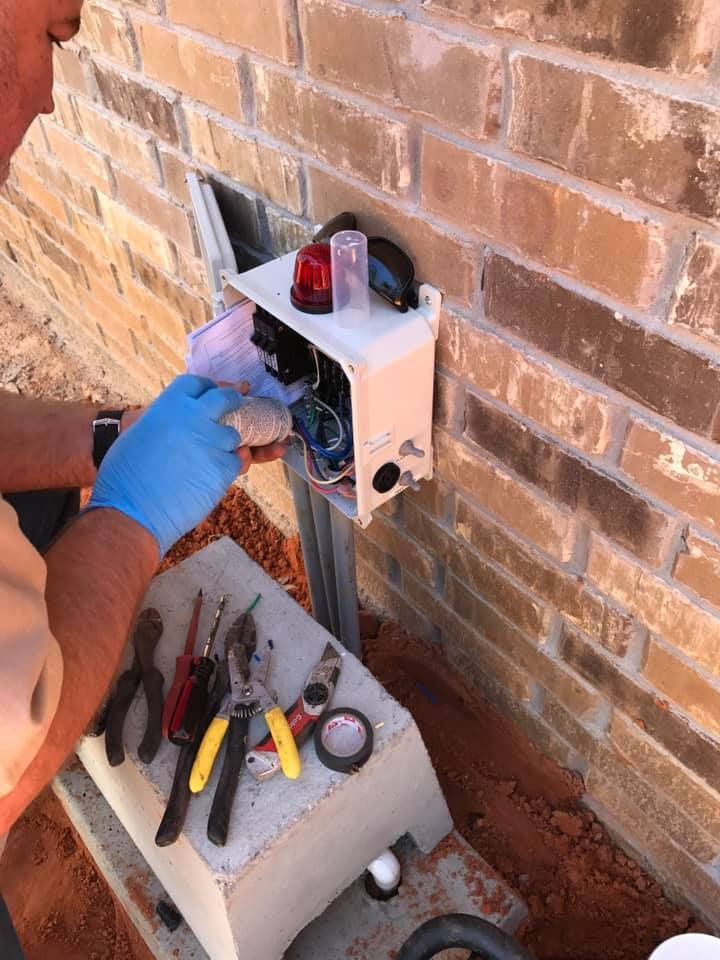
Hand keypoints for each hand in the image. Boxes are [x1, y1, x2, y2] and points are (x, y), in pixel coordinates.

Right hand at [88, 375, 244, 555]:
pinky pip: (236, 462)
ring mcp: (212, 441)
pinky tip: (208, 479)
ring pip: (233, 436)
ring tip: (205, 461)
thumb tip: (180, 419)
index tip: (210, 394)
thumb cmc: (125, 478)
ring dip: (225, 445)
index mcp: (169, 404)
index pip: (197, 383)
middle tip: (234, 407)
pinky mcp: (223, 468)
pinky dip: (226, 470)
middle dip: (231, 401)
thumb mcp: (139, 434)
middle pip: (225, 399)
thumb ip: (164, 420)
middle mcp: (194, 417)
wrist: (131, 511)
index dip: (206, 389)